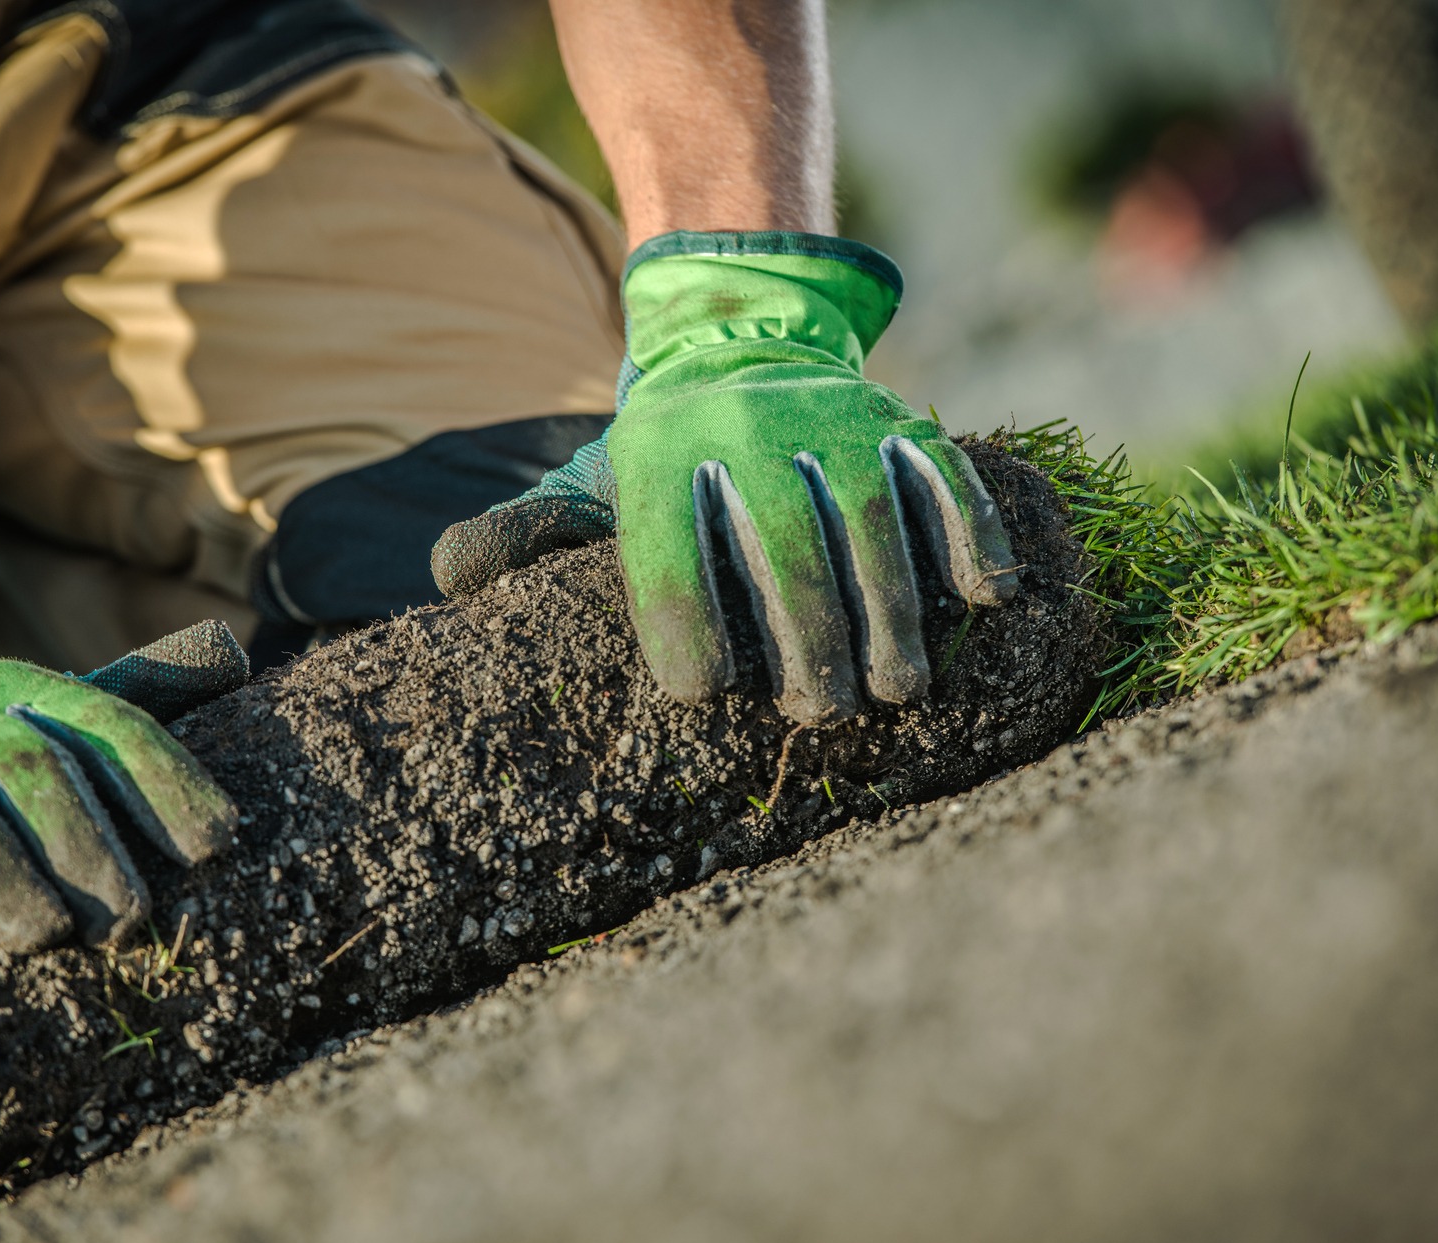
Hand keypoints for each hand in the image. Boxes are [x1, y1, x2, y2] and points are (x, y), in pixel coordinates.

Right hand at [0, 609, 246, 952]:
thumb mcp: (38, 716)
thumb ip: (130, 701)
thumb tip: (236, 658)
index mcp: (24, 689)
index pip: (109, 724)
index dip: (165, 782)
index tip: (213, 845)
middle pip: (35, 768)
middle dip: (87, 846)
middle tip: (125, 920)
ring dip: (1, 873)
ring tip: (41, 934)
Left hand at [433, 233, 1015, 723]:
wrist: (741, 334)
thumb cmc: (663, 453)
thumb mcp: (592, 482)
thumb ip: (529, 533)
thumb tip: (449, 575)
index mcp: (658, 457)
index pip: (670, 553)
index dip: (685, 627)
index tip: (703, 696)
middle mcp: (745, 430)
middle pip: (783, 547)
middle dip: (805, 640)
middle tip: (819, 713)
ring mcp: (833, 421)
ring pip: (869, 519)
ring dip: (891, 612)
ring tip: (896, 692)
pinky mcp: (899, 421)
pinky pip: (946, 476)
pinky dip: (972, 533)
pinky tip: (987, 599)